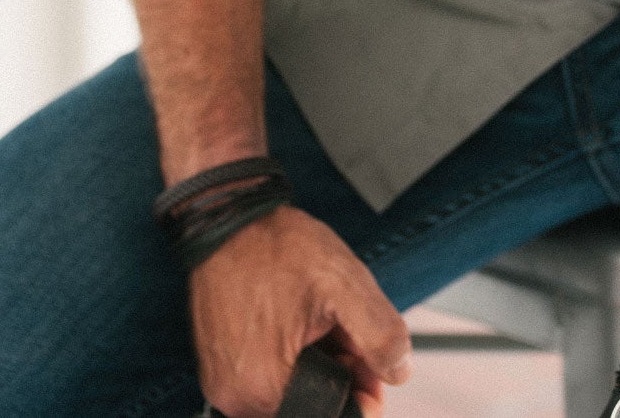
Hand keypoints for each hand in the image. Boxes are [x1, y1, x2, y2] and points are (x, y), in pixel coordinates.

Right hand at [187, 204, 411, 417]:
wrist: (230, 220)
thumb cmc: (278, 246)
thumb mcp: (345, 283)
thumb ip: (380, 334)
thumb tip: (399, 372)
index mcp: (266, 389)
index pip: (333, 415)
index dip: (361, 389)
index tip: (366, 357)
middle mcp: (238, 399)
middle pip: (313, 405)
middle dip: (340, 371)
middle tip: (342, 327)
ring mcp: (225, 386)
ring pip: (293, 391)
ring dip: (317, 363)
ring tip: (317, 319)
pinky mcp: (220, 369)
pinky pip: (269, 379)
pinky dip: (293, 358)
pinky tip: (297, 322)